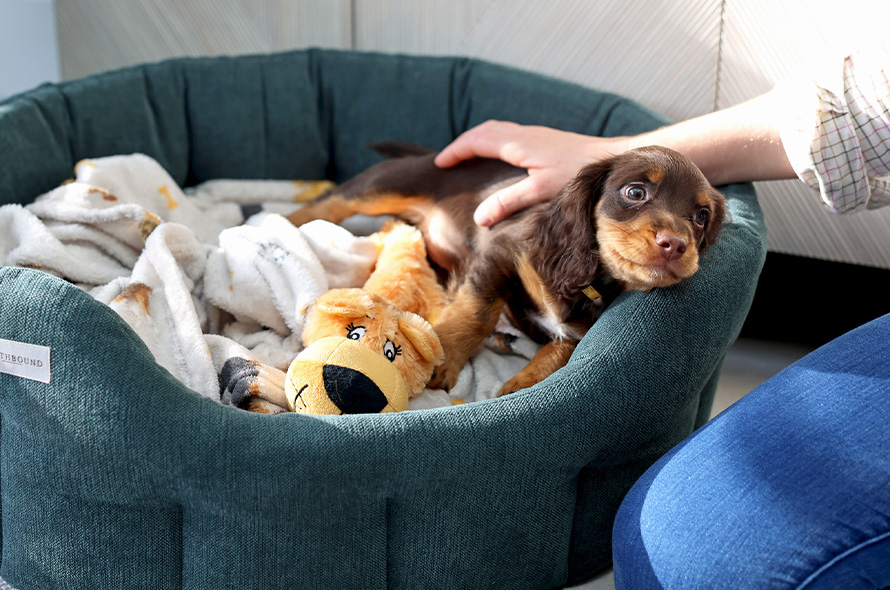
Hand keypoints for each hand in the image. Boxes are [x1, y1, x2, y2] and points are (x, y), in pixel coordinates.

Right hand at [435, 120, 627, 225]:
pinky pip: (509, 134)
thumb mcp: (541, 191)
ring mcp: (535, 134)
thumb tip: (480, 217)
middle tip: (447, 159)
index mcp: (518, 143)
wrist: (612, 158)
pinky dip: (493, 141)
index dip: (455, 151)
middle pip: (484, 131)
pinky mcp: (545, 139)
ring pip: (497, 130)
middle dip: (462, 143)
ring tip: (466, 156)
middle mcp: (524, 134)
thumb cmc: (578, 174)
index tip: (439, 164)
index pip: (476, 141)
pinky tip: (499, 156)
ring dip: (478, 140)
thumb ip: (509, 202)